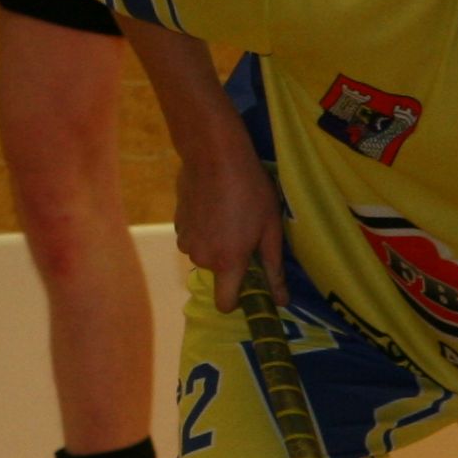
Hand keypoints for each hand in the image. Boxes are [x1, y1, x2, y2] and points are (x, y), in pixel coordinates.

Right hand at [174, 125, 285, 311]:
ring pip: (205, 254)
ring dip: (218, 244)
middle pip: (219, 274)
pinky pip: (194, 237)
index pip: (225, 304)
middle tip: (247, 233)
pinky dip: (205, 230)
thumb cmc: (251, 191)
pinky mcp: (176, 224)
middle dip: (232, 261)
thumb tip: (281, 301)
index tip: (250, 284)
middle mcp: (202, 258)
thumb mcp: (270, 230)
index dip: (238, 300)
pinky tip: (215, 207)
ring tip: (231, 216)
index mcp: (228, 263)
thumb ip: (273, 269)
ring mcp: (185, 241)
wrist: (213, 154)